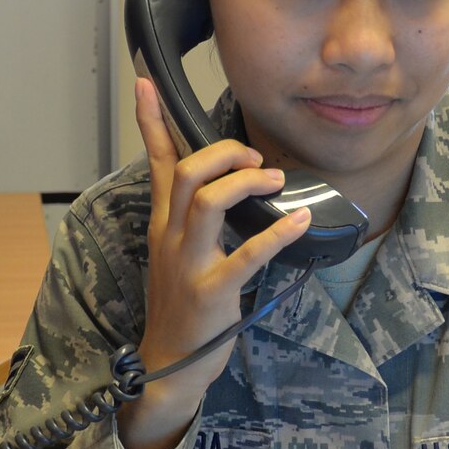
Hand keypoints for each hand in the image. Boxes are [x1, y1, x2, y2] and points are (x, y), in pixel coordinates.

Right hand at [117, 77, 311, 448]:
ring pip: (205, 202)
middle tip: (254, 156)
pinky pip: (246, 254)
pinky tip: (300, 219)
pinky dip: (277, 233)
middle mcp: (170, 239)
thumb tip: (223, 187)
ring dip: (243, 182)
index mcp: (163, 226)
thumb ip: (195, 221)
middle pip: (184, 173)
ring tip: (273, 179)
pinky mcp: (213, 292)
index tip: (148, 83)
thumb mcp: (180, 256)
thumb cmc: (182, 308)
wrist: (168, 365)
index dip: (153, 123)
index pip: (155, 164)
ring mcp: (189, 265)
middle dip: (220, 152)